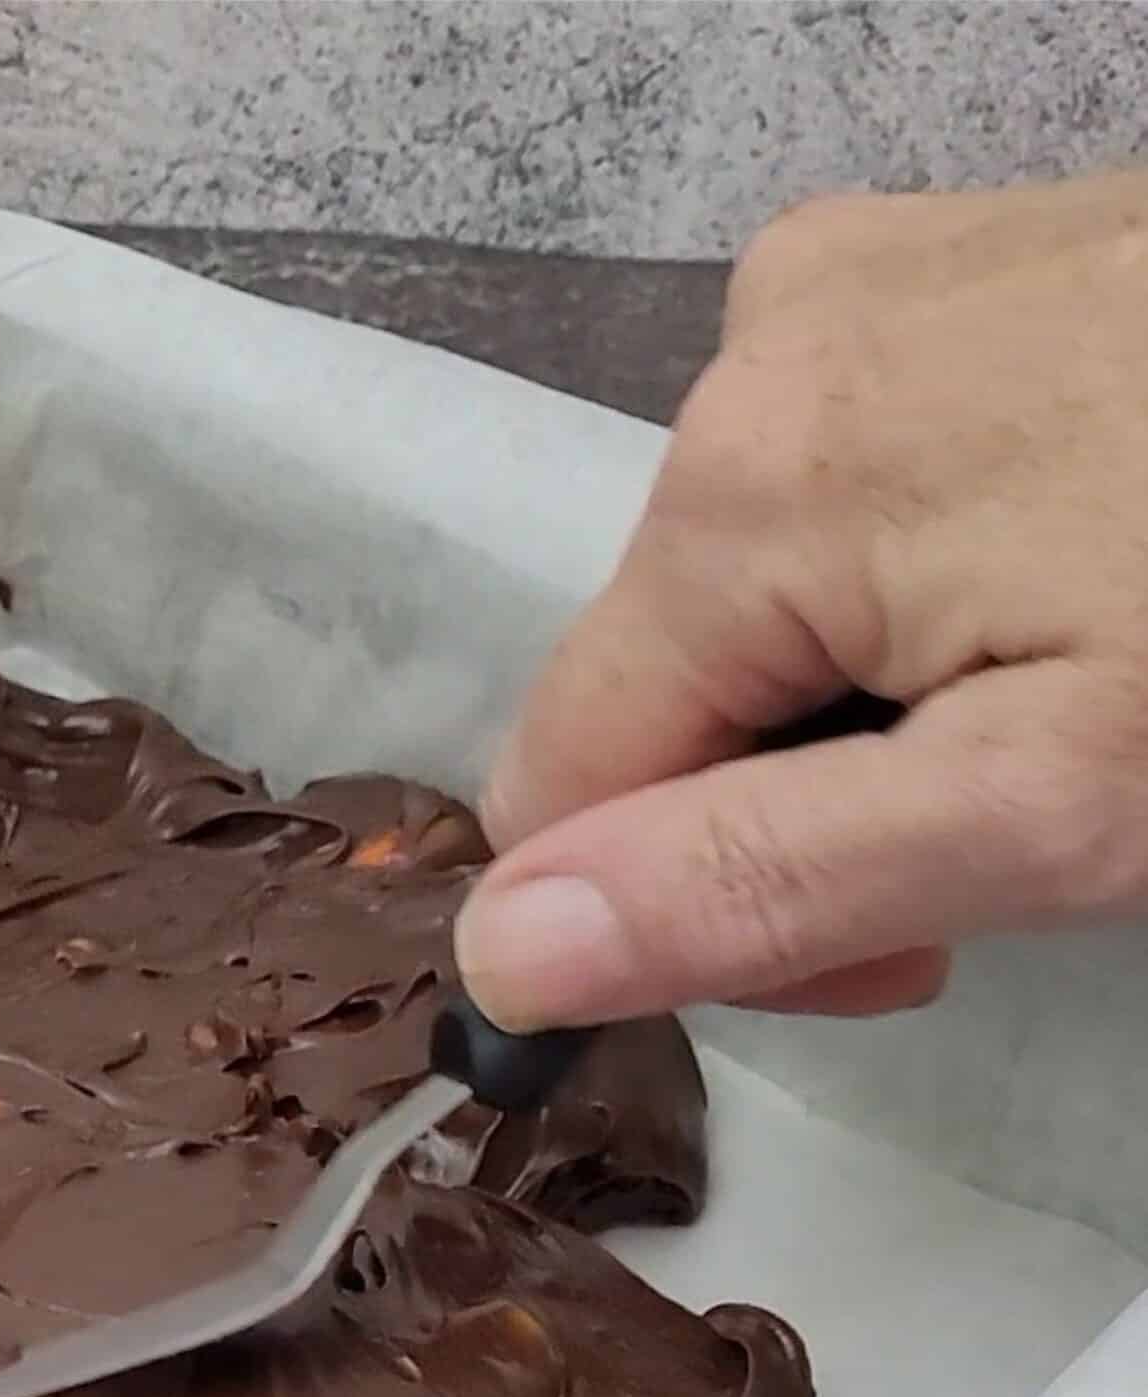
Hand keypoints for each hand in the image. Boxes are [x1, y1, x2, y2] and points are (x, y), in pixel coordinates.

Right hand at [459, 172, 1147, 1028]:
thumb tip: (497, 956)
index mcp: (739, 500)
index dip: (694, 912)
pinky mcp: (954, 267)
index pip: (560, 792)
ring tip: (1070, 707)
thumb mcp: (1048, 804)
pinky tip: (1072, 583)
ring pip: (752, 598)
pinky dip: (924, 582)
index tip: (900, 945)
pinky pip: (843, 488)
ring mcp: (860, 289)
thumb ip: (755, 880)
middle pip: (660, 688)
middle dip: (795, 807)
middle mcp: (757, 356)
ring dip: (869, 703)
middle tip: (1011, 844)